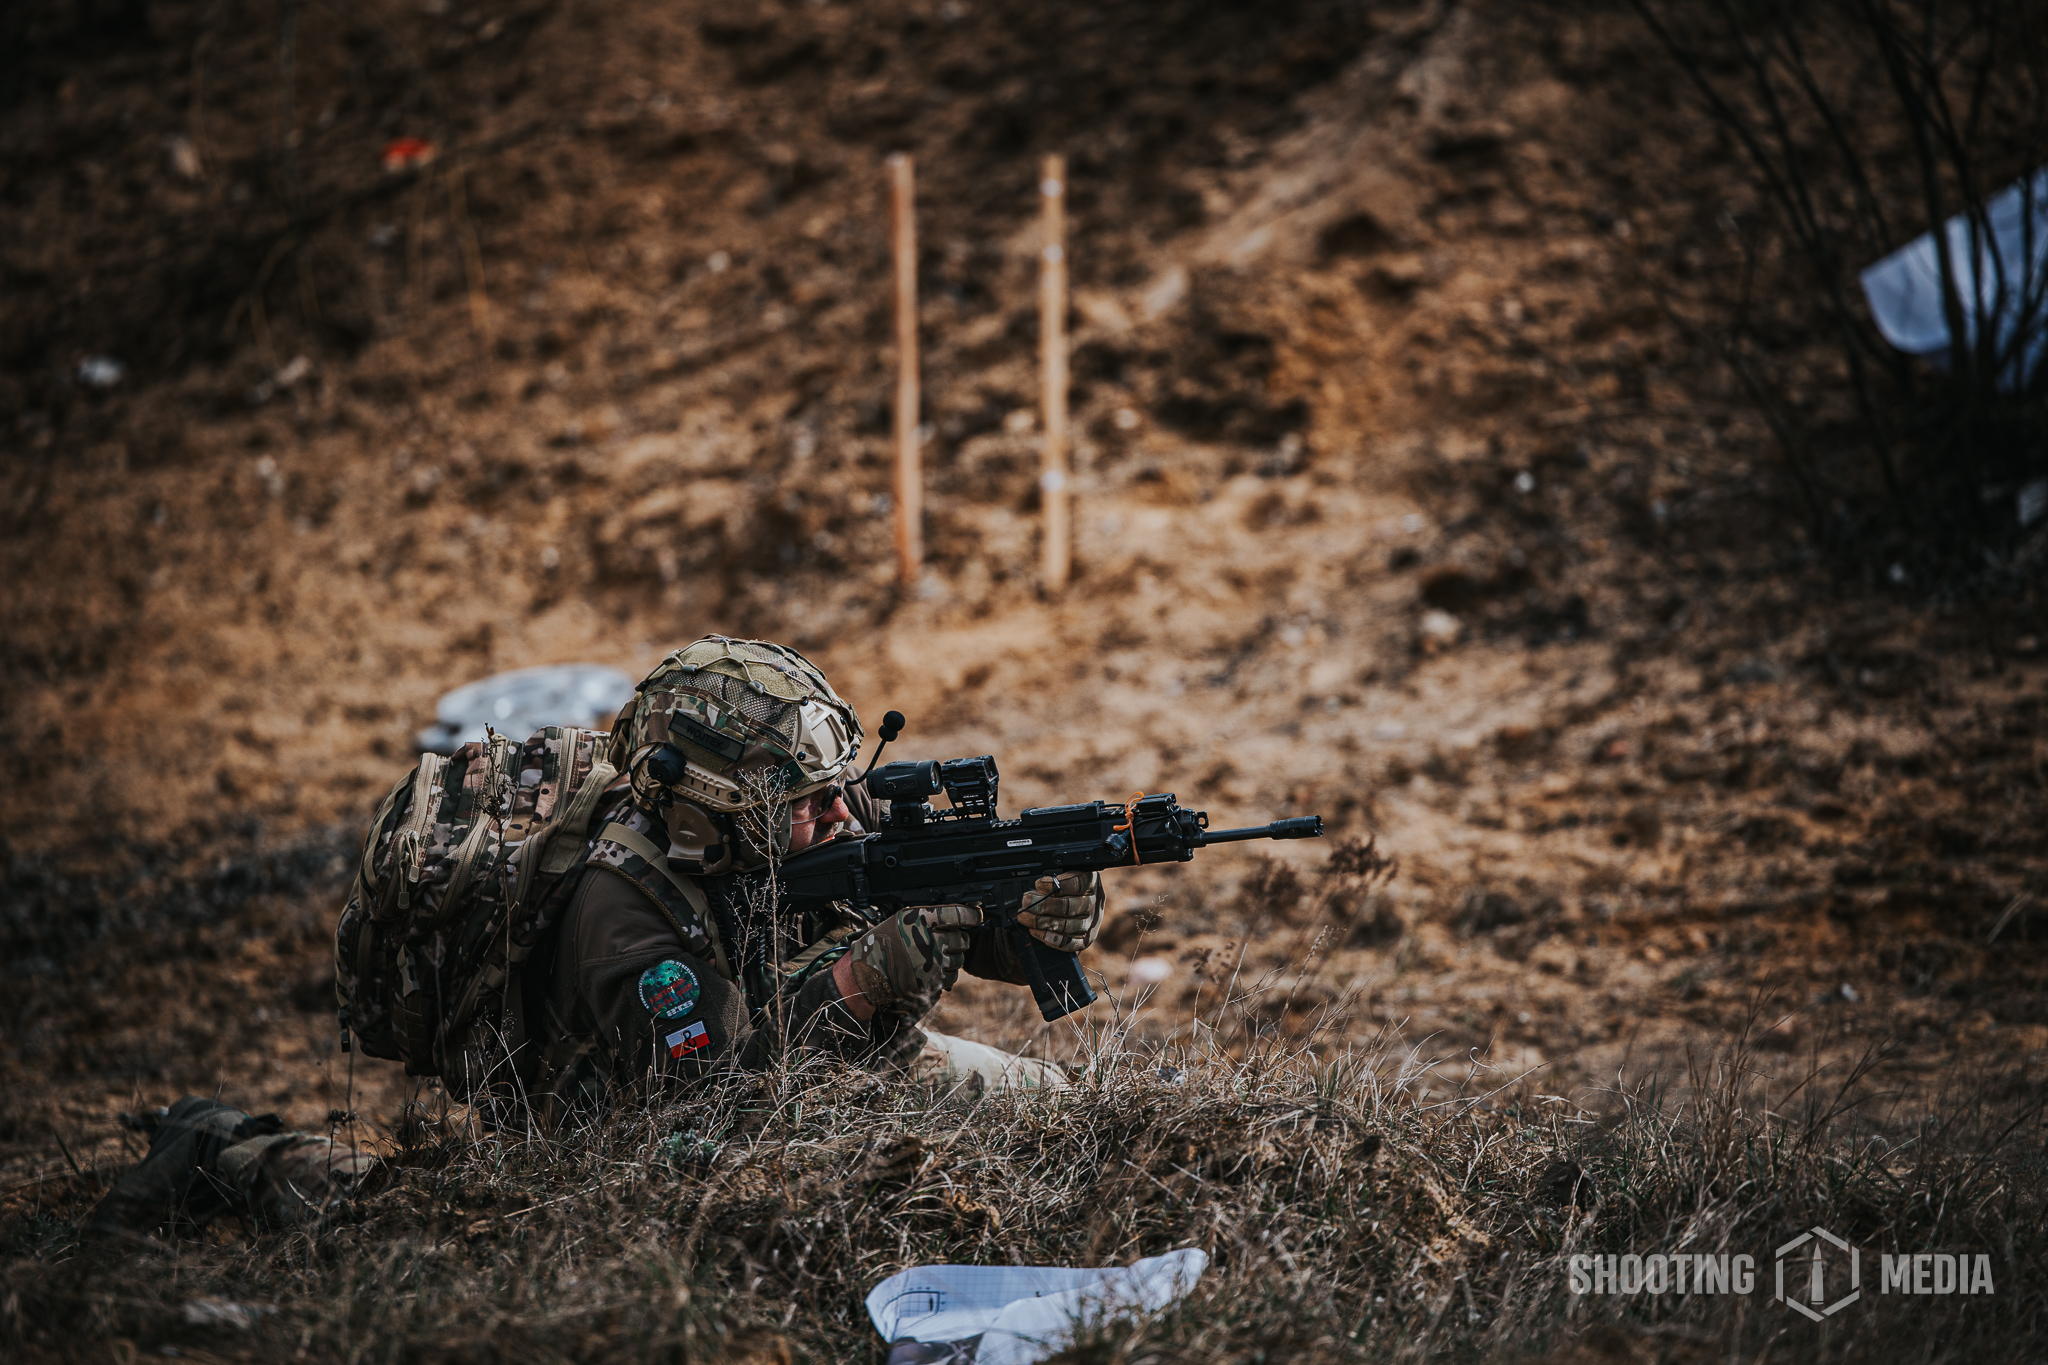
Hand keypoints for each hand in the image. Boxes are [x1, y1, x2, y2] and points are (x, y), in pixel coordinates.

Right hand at [835, 902, 984, 1017]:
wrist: (871, 970)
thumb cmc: (886, 941)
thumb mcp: (903, 918)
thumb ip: (929, 916)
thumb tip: (959, 916)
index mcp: (923, 921)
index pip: (959, 914)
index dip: (972, 915)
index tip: (977, 916)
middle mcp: (930, 941)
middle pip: (963, 940)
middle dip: (960, 940)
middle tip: (948, 941)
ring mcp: (933, 963)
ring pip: (960, 960)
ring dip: (953, 958)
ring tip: (935, 956)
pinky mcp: (933, 982)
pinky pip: (952, 976)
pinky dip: (946, 973)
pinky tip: (933, 969)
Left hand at [1015, 871, 1103, 952]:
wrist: (1081, 903)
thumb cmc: (1067, 885)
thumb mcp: (1063, 874)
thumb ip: (1052, 880)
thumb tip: (1034, 892)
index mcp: (1091, 882)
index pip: (1078, 883)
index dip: (1056, 885)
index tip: (1038, 884)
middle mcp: (1095, 902)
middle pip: (1070, 906)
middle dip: (1044, 905)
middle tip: (1026, 901)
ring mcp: (1092, 922)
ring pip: (1069, 926)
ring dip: (1042, 922)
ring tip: (1025, 917)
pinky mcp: (1087, 939)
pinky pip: (1070, 943)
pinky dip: (1051, 939)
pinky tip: (1036, 932)